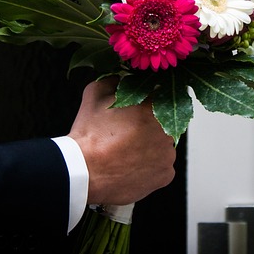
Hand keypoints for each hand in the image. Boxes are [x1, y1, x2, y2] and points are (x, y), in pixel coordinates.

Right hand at [67, 77, 175, 205]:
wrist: (84, 172)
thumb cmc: (90, 134)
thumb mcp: (95, 92)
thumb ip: (114, 80)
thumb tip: (122, 77)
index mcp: (154, 106)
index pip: (158, 98)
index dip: (144, 105)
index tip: (134, 112)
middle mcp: (167, 130)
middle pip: (162, 124)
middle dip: (148, 127)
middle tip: (126, 134)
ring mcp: (168, 155)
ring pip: (162, 147)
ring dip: (149, 147)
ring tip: (126, 152)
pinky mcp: (165, 175)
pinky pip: (161, 168)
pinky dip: (149, 167)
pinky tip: (131, 166)